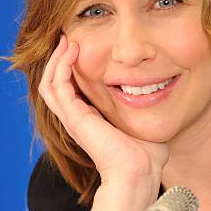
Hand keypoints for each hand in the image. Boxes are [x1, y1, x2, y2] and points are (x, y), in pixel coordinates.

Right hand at [38, 35, 168, 191]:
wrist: (139, 173)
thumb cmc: (146, 156)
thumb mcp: (143, 123)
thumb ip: (146, 109)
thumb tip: (160, 96)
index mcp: (90, 120)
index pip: (71, 89)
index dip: (72, 67)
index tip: (82, 46)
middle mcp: (77, 119)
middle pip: (55, 83)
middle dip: (60, 59)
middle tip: (69, 37)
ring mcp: (73, 119)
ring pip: (50, 83)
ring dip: (56, 59)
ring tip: (67, 40)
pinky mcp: (75, 118)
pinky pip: (57, 86)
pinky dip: (61, 66)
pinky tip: (72, 50)